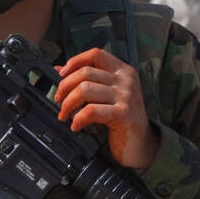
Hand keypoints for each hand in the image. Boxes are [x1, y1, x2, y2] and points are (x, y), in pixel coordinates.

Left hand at [55, 47, 160, 169]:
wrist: (141, 144)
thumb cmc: (121, 119)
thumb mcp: (106, 95)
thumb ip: (87, 80)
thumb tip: (58, 69)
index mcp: (123, 71)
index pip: (96, 54)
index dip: (75, 61)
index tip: (61, 75)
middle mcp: (126, 80)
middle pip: (86, 72)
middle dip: (65, 87)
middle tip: (58, 100)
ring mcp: (126, 96)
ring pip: (85, 90)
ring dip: (68, 104)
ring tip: (64, 115)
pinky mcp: (123, 113)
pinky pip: (91, 110)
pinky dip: (78, 119)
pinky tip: (76, 126)